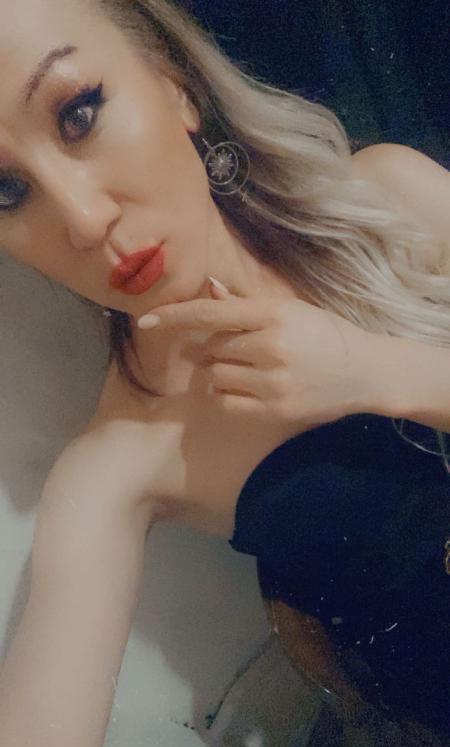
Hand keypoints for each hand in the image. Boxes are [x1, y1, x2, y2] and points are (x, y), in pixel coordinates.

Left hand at [136, 277, 377, 428]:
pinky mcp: (274, 409)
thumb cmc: (326, 335)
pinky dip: (227, 394)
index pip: (210, 314)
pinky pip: (226, 402)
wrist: (366, 372)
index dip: (174, 316)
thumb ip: (247, 304)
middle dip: (215, 348)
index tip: (145, 320)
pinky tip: (248, 387)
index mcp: (273, 314)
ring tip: (250, 368)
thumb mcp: (291, 310)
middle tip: (241, 349)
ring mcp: (272, 381)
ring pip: (215, 376)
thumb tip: (210, 289)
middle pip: (210, 348)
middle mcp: (270, 346)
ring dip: (221, 372)